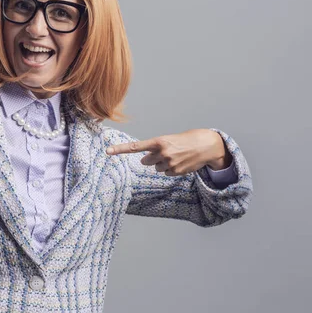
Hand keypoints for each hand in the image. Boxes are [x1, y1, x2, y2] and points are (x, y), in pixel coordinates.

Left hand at [105, 129, 230, 175]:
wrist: (206, 145)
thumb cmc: (184, 140)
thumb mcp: (169, 139)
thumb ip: (155, 148)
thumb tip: (145, 161)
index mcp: (158, 141)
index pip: (135, 147)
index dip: (120, 149)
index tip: (107, 151)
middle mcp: (162, 153)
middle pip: (146, 161)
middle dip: (152, 158)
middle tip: (165, 152)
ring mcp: (169, 163)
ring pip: (156, 168)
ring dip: (163, 163)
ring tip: (175, 156)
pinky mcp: (175, 172)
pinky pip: (166, 173)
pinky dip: (171, 169)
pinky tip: (180, 162)